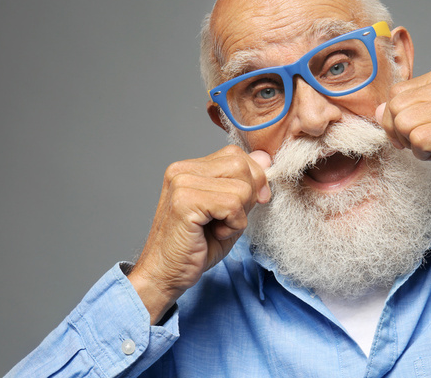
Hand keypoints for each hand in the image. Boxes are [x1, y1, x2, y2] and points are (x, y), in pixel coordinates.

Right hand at [128, 146, 271, 323]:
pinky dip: (232, 225)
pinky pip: (232, 205)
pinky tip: (213, 233)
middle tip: (228, 220)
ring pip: (241, 186)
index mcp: (190, 168)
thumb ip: (247, 184)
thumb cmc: (196, 246)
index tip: (247, 205)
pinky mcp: (184, 202)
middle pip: (241, 165)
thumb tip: (265, 158)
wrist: (165, 275)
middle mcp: (182, 170)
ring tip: (217, 227)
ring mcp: (181, 183)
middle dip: (248, 196)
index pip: (237, 155)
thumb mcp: (230, 211)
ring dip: (239, 215)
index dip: (253, 179)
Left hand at [376, 60, 430, 182]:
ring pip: (404, 123)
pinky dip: (425, 153)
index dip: (396, 119)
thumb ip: (421, 107)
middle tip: (421, 144)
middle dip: (399, 132)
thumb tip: (381, 111)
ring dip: (414, 144)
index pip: (398, 92)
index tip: (411, 135)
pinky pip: (419, 139)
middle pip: (395, 106)